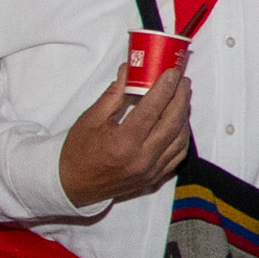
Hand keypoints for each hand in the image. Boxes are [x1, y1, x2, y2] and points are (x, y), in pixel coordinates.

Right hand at [57, 65, 193, 206]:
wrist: (74, 186)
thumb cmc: (78, 153)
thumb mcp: (91, 119)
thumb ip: (113, 95)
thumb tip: (128, 71)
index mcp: (123, 143)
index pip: (151, 110)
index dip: (164, 88)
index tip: (172, 73)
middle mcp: (141, 159)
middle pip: (171, 123)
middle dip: (180, 98)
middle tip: (182, 82)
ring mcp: (150, 171)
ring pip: (179, 140)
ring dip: (184, 117)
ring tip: (182, 98)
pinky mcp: (154, 179)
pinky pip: (177, 156)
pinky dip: (182, 137)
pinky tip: (179, 123)